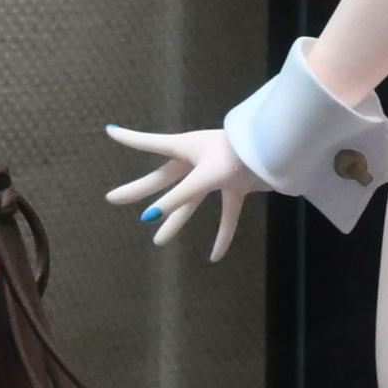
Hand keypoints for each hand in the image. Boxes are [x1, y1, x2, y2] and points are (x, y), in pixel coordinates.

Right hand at [105, 122, 253, 257]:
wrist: (278, 151)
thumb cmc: (238, 155)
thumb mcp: (204, 177)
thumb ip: (178, 198)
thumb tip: (149, 217)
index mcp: (184, 148)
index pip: (149, 144)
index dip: (129, 139)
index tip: (109, 130)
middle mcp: (196, 161)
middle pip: (161, 179)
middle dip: (138, 191)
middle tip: (112, 199)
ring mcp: (215, 175)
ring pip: (190, 203)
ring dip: (176, 222)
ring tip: (158, 242)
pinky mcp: (235, 188)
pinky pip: (226, 215)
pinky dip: (223, 234)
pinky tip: (216, 257)